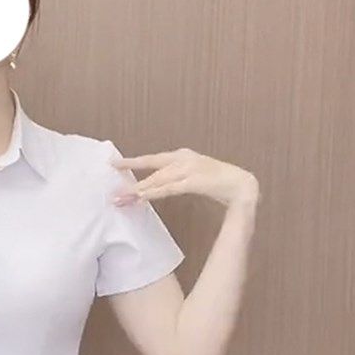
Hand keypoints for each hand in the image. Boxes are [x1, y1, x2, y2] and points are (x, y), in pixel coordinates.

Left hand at [110, 147, 259, 207]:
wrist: (241, 185)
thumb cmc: (217, 183)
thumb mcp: (191, 178)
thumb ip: (173, 181)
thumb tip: (153, 189)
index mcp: (181, 156)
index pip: (151, 159)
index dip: (132, 162)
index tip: (113, 165)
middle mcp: (183, 158)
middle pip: (150, 171)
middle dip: (131, 182)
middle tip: (112, 193)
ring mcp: (189, 168)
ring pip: (157, 180)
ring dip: (139, 190)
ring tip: (123, 198)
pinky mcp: (195, 180)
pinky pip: (170, 188)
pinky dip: (155, 192)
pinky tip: (143, 197)